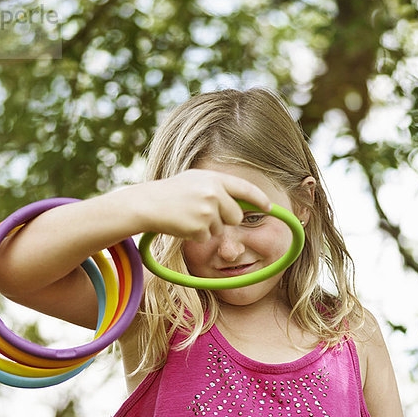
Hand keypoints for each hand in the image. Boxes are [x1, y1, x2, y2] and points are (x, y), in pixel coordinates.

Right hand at [138, 169, 271, 241]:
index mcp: (214, 179)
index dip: (259, 199)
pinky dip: (197, 235)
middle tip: (206, 214)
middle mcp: (214, 193)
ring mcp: (207, 211)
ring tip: (189, 216)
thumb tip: (242, 199)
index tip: (268, 207)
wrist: (148, 203)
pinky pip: (207, 237)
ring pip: (220, 229)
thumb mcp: (196, 180)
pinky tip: (183, 224)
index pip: (245, 189)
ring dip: (207, 227)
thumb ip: (218, 187)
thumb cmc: (172, 192)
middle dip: (226, 219)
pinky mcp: (199, 227)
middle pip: (236, 216)